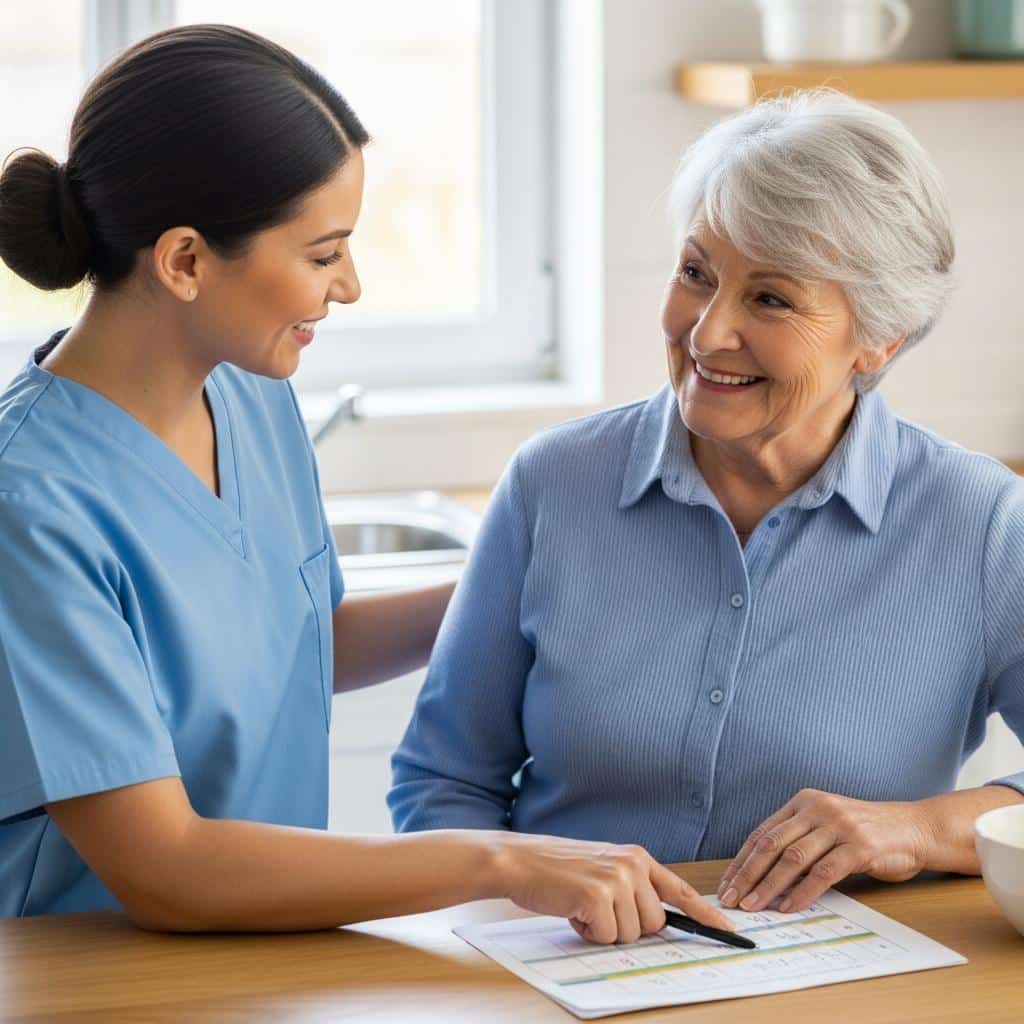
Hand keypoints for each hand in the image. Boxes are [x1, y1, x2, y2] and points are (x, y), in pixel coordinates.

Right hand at [493, 833, 733, 944]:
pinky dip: (587, 931)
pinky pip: (607, 936)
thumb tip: (656, 921)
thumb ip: (632, 888)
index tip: (730, 931)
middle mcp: (633, 865)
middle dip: (626, 927)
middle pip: (654, 924)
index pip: (681, 890)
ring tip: (581, 905)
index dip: (706, 915)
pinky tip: (572, 909)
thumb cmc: (558, 870)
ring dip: (604, 930)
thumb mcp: (603, 869)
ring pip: (631, 934)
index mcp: (637, 857)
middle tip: (596, 908)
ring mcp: (617, 879)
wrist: (521, 861)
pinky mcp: (598, 896)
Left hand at [717, 789, 933, 913]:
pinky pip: (823, 872)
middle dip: (747, 874)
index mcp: (804, 802)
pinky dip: (802, 892)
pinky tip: (789, 906)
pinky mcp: (859, 847)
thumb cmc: (866, 833)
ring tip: (753, 906)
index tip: (727, 883)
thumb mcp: (826, 826)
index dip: (742, 860)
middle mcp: (818, 809)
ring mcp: (839, 826)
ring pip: (793, 858)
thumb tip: (760, 874)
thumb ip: (798, 841)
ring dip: (768, 886)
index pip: (762, 833)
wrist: (914, 829)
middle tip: (731, 898)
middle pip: (771, 844)